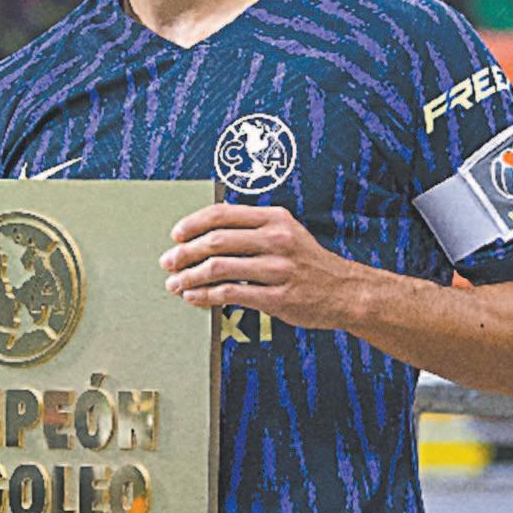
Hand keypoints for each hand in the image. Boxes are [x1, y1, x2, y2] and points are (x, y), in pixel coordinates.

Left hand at [158, 203, 361, 330]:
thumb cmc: (307, 262)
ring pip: (219, 268)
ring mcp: (278, 269)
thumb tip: (207, 231)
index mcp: (275, 218)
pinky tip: (194, 298)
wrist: (345, 291)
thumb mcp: (287, 232)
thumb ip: (252, 227)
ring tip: (174, 284)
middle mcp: (277, 239)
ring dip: (190, 276)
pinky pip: (232, 294)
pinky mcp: (278, 297)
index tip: (175, 235)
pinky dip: (206, 296)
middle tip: (167, 262)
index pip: (222, 214)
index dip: (193, 223)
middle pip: (216, 241)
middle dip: (185, 252)